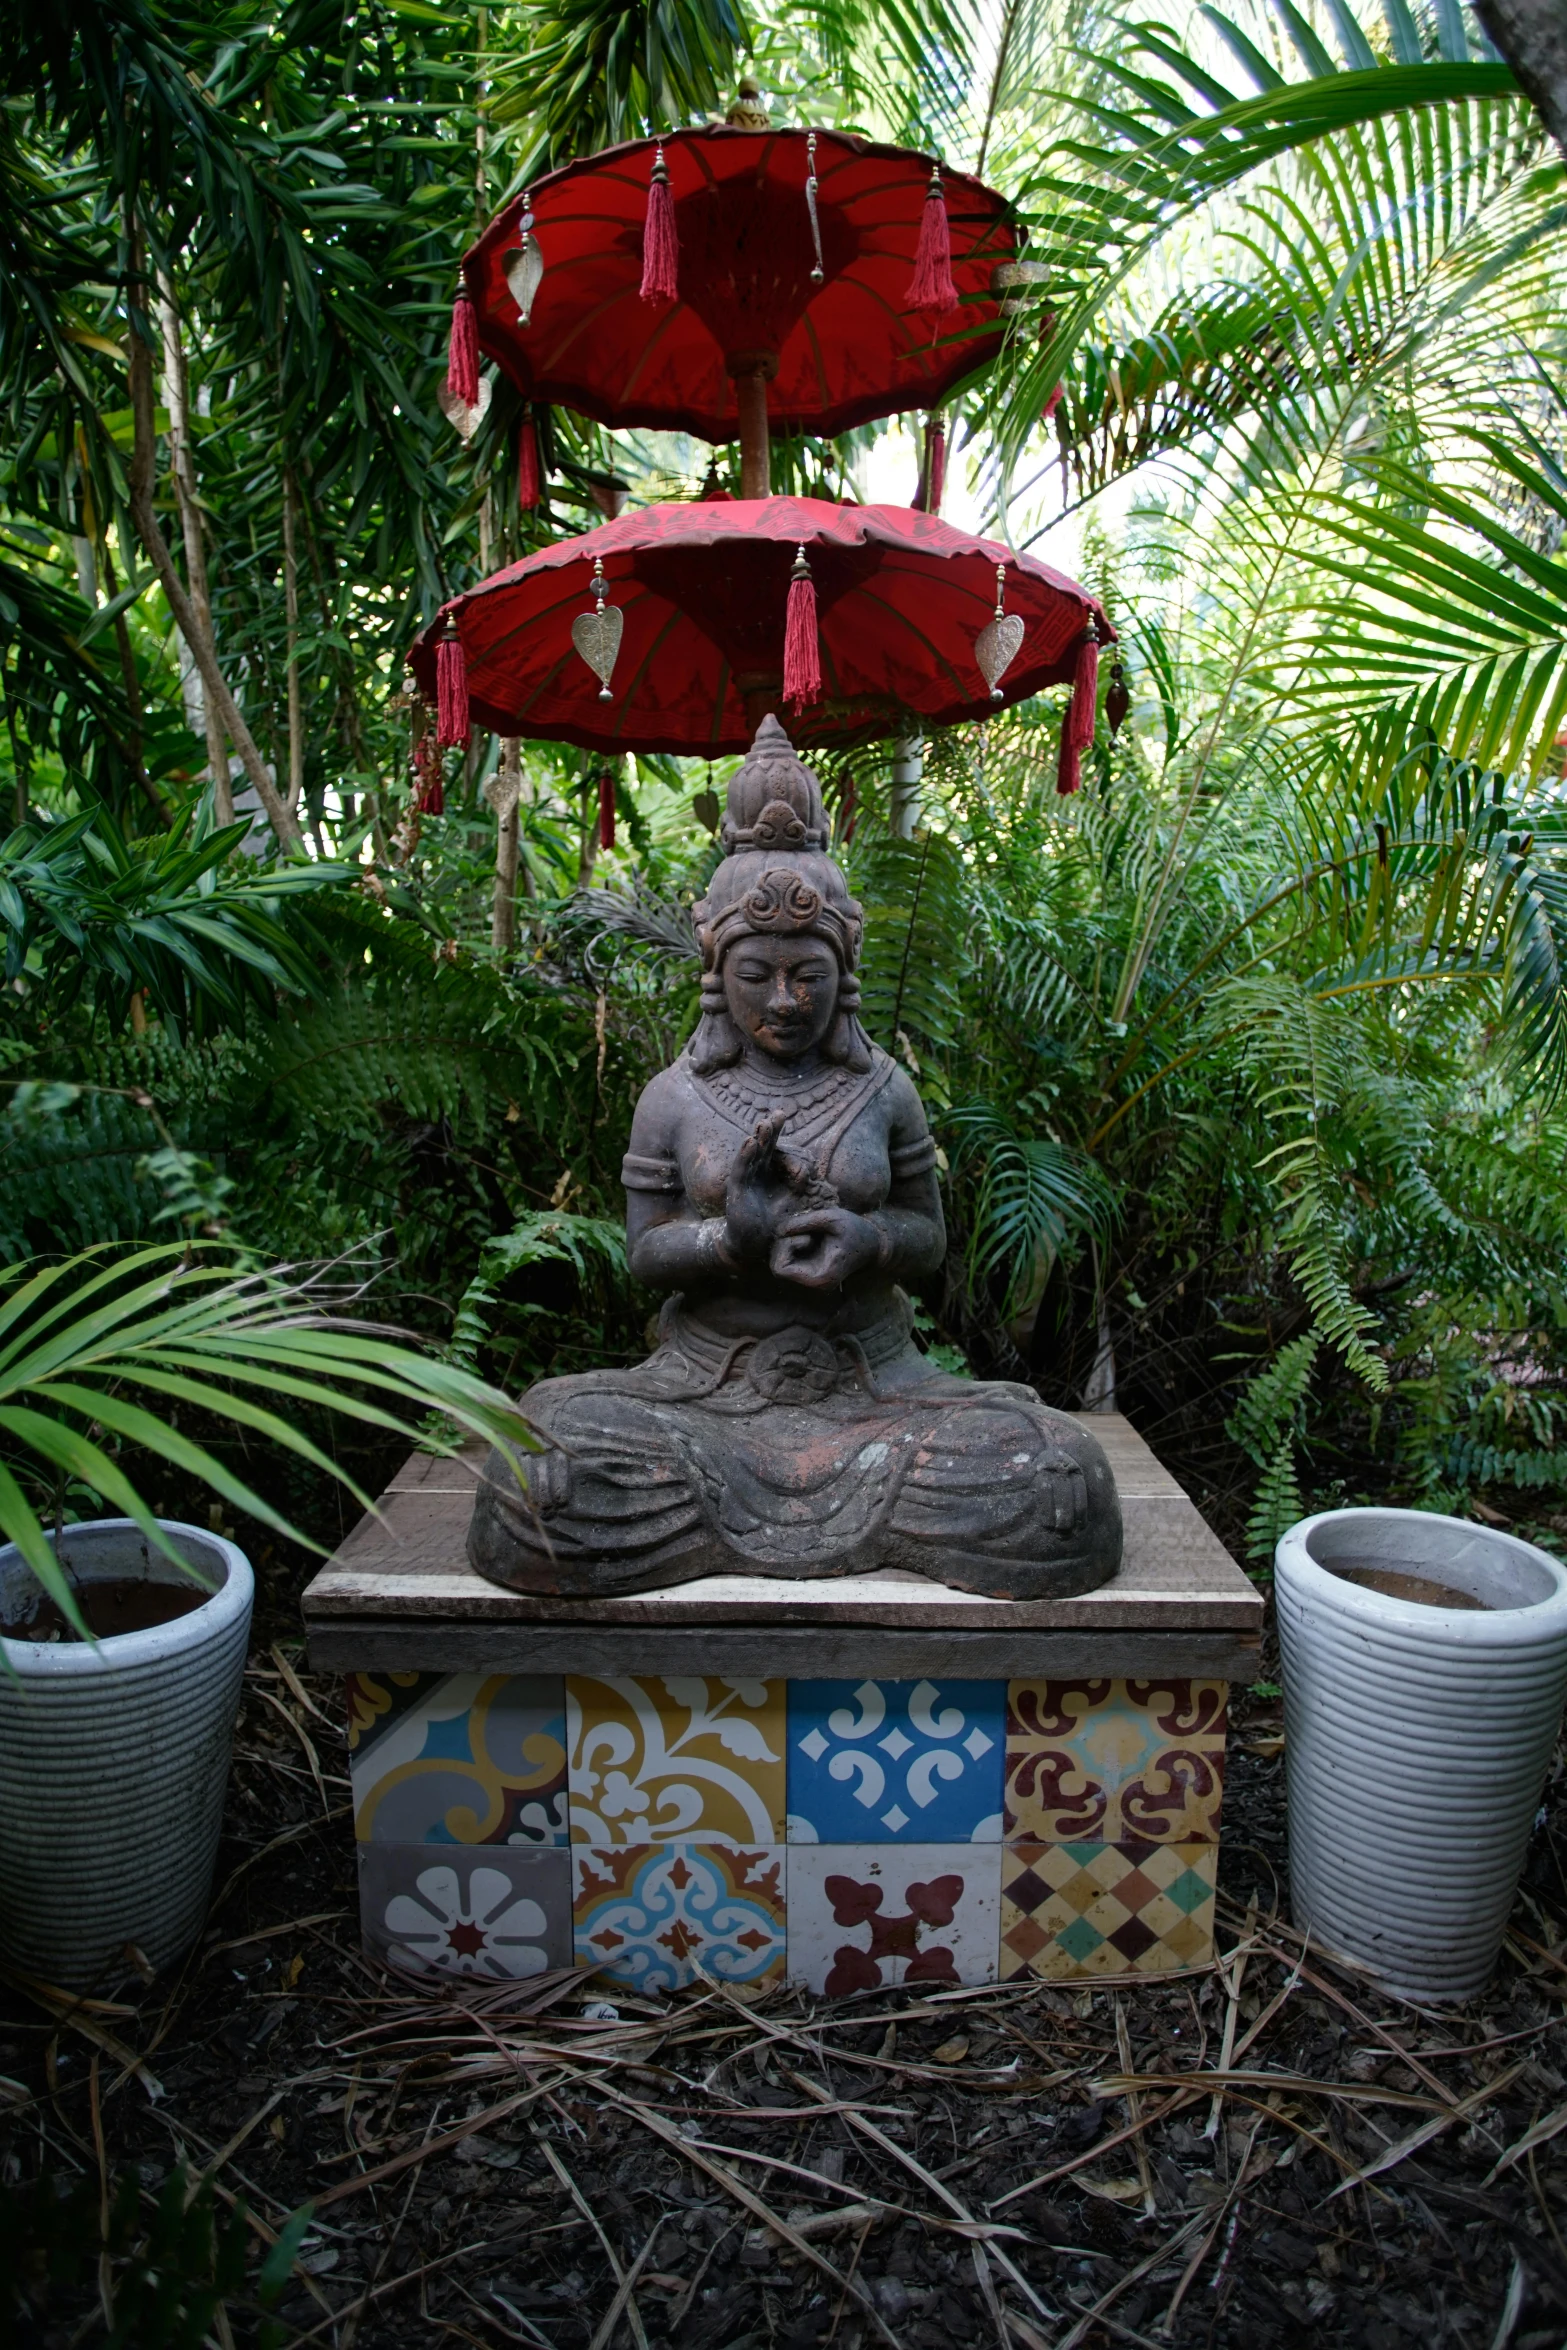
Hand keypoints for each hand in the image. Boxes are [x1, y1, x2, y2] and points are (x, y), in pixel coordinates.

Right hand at [723, 1115, 786, 1262]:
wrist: (754, 1244)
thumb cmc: (773, 1222)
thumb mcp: (792, 1202)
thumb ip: (799, 1186)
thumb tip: (809, 1171)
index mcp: (767, 1171)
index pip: (773, 1147)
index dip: (777, 1131)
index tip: (784, 1113)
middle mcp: (755, 1172)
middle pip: (762, 1145)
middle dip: (769, 1129)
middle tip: (778, 1113)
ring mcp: (745, 1179)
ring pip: (751, 1154)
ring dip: (757, 1138)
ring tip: (763, 1124)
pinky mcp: (737, 1190)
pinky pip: (741, 1169)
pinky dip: (745, 1155)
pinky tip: (750, 1142)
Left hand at [769, 1205, 881, 1289]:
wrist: (873, 1240)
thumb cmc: (855, 1229)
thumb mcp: (830, 1219)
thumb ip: (803, 1222)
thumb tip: (779, 1230)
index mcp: (818, 1279)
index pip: (779, 1269)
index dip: (786, 1248)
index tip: (806, 1236)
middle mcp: (813, 1284)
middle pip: (777, 1266)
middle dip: (786, 1244)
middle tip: (807, 1232)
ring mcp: (811, 1279)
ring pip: (781, 1262)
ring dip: (789, 1244)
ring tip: (810, 1234)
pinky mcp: (811, 1271)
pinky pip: (789, 1259)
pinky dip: (793, 1245)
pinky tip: (809, 1237)